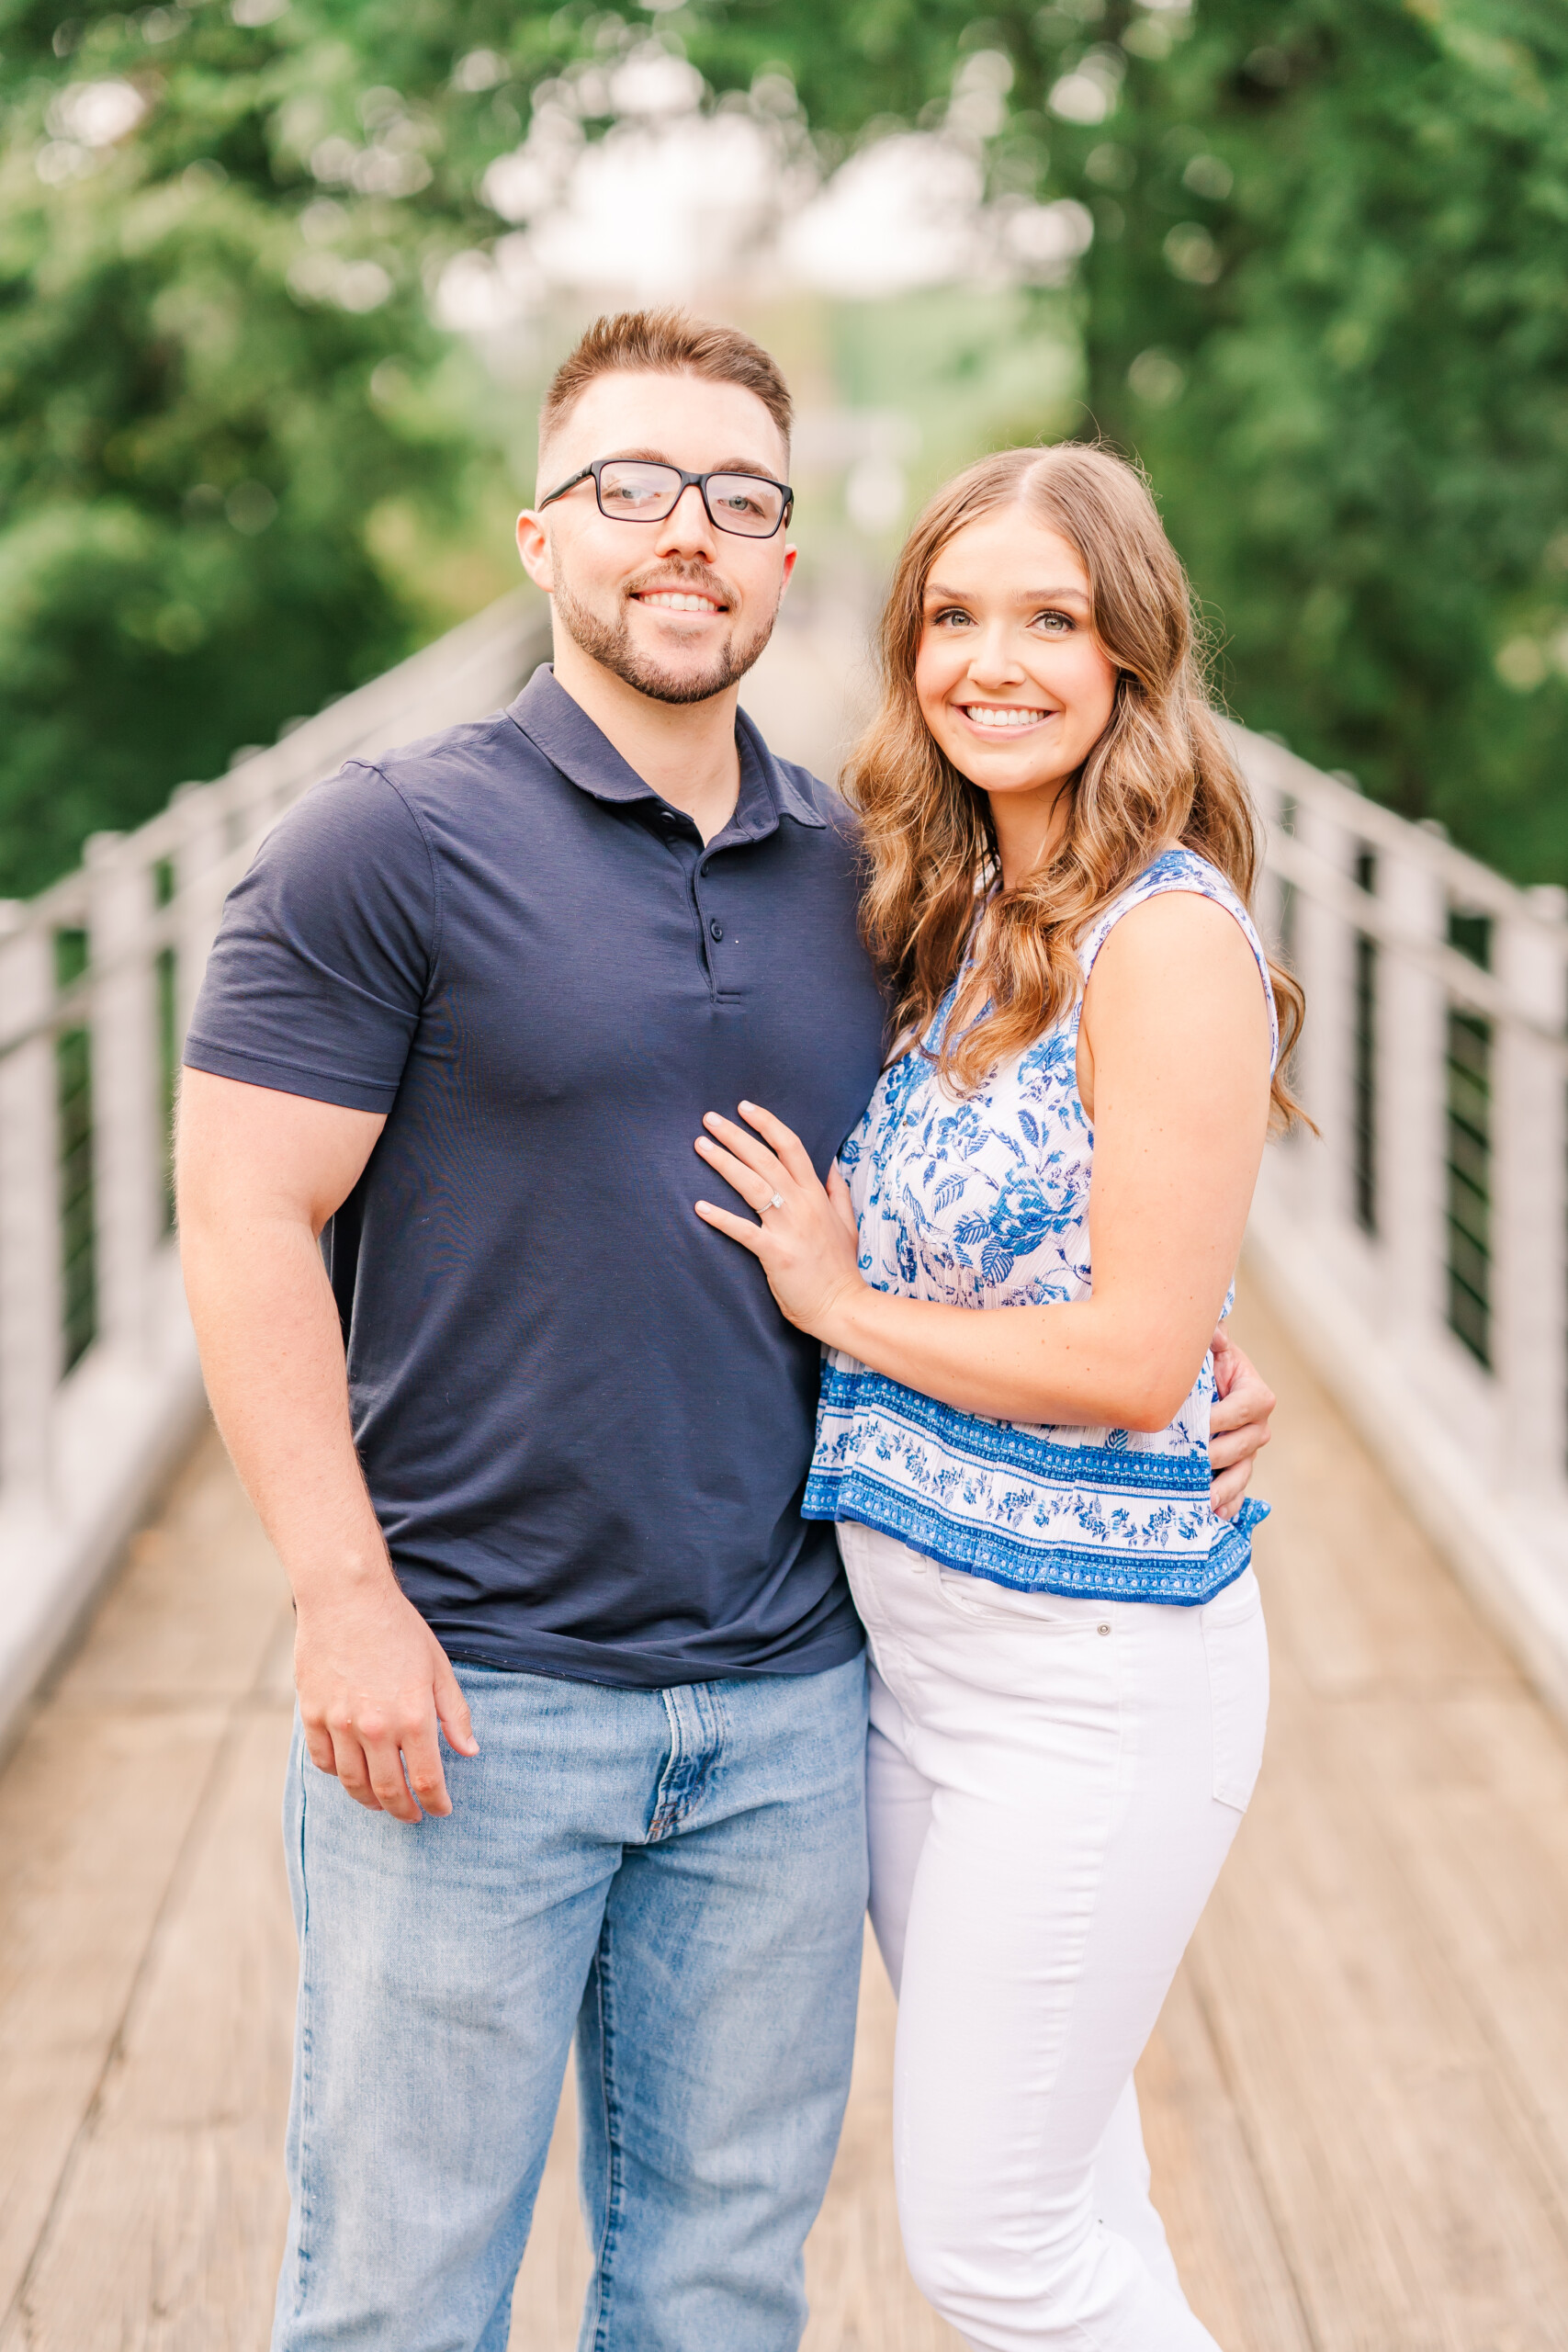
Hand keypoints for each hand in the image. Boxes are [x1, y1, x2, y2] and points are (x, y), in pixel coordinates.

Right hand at [295, 1571, 478, 1821]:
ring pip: (353, 1783)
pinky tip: (352, 1773)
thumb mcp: (438, 1667)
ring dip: (370, 1800)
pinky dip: (338, 1774)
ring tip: (382, 1802)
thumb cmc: (398, 1629)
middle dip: (404, 1811)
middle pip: (388, 1790)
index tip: (441, 1810)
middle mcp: (376, 1726)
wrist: (347, 1598)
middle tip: (413, 1817)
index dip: (436, 1802)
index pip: (427, 1780)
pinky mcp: (313, 1715)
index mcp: (413, 1716)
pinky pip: (324, 1761)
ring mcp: (340, 1722)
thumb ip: (455, 1714)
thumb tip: (470, 1752)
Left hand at [694, 1101, 862, 1340]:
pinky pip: (743, 1231)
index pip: (791, 1146)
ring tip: (700, 1145)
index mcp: (817, 1195)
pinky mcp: (775, 1253)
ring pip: (752, 1185)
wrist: (843, 1306)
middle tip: (709, 1118)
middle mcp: (802, 1205)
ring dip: (724, 1162)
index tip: (745, 1107)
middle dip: (735, 1135)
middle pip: (765, 1159)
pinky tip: (699, 1207)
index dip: (767, 1124)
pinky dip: (720, 1218)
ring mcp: (789, 1228)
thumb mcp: (847, 1223)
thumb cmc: (840, 1267)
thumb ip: (838, 1191)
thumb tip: (831, 1164)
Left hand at [1209, 1330, 1274, 1521]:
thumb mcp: (1210, 1347)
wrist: (1196, 1383)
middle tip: (1192, 1463)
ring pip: (1242, 1472)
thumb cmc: (1203, 1363)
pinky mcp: (1234, 1469)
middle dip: (1218, 1455)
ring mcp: (1247, 1451)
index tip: (1198, 1424)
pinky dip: (1229, 1504)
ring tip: (1206, 1502)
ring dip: (1225, 1489)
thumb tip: (1217, 1336)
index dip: (1224, 1417)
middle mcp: (1257, 1426)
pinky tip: (1216, 1517)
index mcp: (1256, 1394)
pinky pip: (1236, 1491)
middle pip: (1244, 1445)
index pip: (1247, 1408)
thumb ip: (1214, 1337)